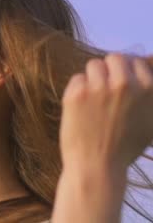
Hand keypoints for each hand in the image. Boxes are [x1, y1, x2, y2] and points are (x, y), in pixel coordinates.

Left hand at [60, 53, 152, 172]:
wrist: (97, 167)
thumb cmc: (125, 145)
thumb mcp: (150, 118)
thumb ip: (150, 88)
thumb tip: (149, 55)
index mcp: (149, 88)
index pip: (134, 61)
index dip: (125, 73)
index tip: (120, 89)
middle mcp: (126, 84)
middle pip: (114, 58)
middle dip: (108, 72)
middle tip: (104, 93)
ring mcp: (100, 87)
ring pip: (93, 65)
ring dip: (92, 79)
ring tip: (93, 103)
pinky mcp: (77, 93)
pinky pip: (77, 79)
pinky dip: (77, 91)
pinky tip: (81, 111)